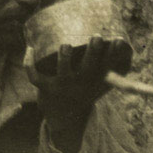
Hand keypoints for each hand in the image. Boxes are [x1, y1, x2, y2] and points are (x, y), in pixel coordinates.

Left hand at [25, 36, 128, 152]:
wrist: (65, 115)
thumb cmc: (83, 88)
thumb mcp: (99, 81)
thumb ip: (110, 64)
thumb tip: (123, 41)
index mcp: (95, 80)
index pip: (108, 66)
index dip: (113, 53)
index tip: (117, 39)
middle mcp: (80, 83)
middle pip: (88, 68)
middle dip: (92, 53)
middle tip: (97, 36)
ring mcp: (63, 86)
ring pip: (63, 71)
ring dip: (64, 58)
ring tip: (66, 45)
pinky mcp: (45, 87)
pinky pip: (35, 77)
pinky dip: (29, 63)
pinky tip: (30, 48)